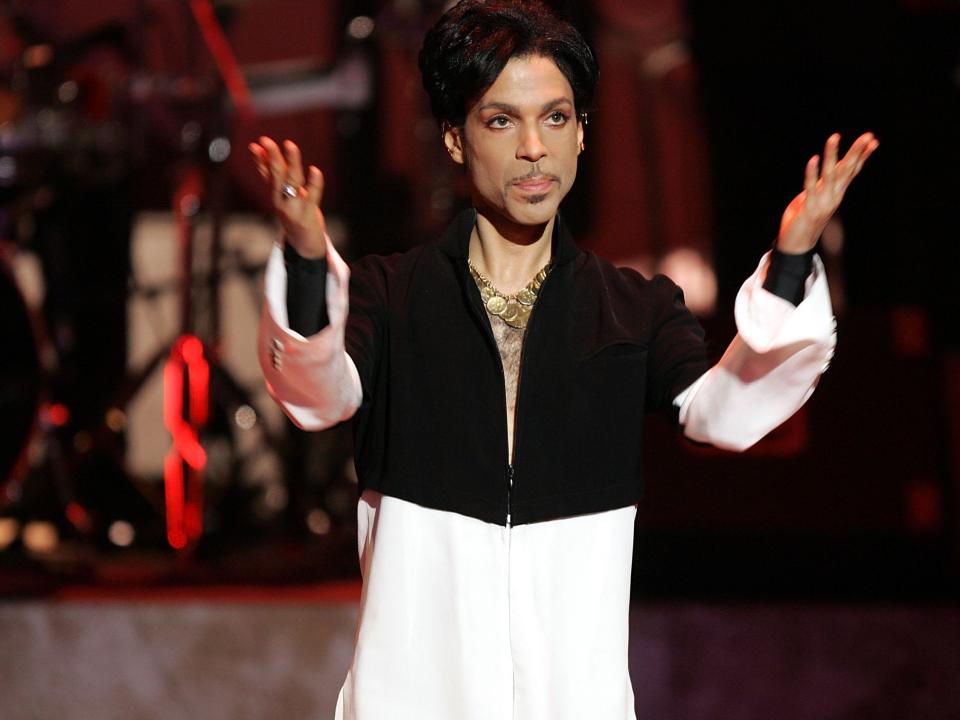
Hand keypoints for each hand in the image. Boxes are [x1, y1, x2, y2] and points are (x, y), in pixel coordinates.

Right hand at [248, 136, 326, 258]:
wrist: (304, 244)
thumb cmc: (295, 215)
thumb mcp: (283, 196)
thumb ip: (275, 176)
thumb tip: (262, 153)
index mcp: (276, 195)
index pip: (266, 175)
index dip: (260, 160)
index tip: (255, 146)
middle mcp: (282, 201)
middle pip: (277, 175)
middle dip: (271, 157)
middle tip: (266, 141)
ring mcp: (294, 207)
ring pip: (292, 181)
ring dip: (291, 162)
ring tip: (290, 145)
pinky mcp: (308, 214)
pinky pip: (312, 196)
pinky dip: (314, 184)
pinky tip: (315, 171)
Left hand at [777, 132, 878, 253]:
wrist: (796, 245)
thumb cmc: (803, 219)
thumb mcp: (814, 198)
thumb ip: (821, 185)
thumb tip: (826, 169)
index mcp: (836, 193)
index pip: (852, 171)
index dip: (862, 156)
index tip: (873, 140)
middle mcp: (833, 197)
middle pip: (847, 171)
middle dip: (856, 152)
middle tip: (868, 135)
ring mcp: (822, 203)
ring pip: (830, 175)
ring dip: (832, 155)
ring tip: (834, 137)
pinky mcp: (808, 209)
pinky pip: (810, 188)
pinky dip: (811, 173)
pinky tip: (813, 159)